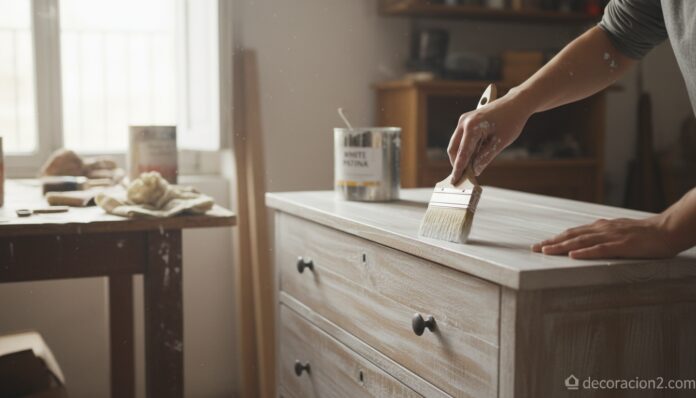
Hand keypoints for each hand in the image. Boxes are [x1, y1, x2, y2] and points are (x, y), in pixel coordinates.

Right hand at [447, 90, 530, 182]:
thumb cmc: (511, 121)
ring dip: (462, 156)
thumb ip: (485, 158)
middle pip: (453, 149)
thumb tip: (475, 171)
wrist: (516, 103)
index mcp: (472, 126)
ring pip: (456, 144)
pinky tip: (476, 154)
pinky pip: (462, 139)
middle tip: (465, 176)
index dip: (458, 169)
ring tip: (473, 166)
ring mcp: (464, 120)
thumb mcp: (500, 142)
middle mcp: (464, 122)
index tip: (454, 181)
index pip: (462, 153)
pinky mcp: (467, 121)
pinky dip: (466, 149)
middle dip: (457, 163)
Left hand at [531, 216, 677, 259]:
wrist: (667, 229)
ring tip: (546, 251)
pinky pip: (600, 249)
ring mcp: (611, 236)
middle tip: (534, 248)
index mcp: (601, 227)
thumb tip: (588, 243)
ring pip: (581, 241)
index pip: (573, 232)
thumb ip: (604, 236)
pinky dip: (585, 252)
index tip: (540, 244)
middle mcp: (602, 229)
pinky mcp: (622, 245)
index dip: (556, 238)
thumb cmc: (645, 234)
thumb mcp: (619, 232)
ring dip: (562, 246)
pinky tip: (573, 256)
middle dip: (552, 242)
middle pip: (571, 235)